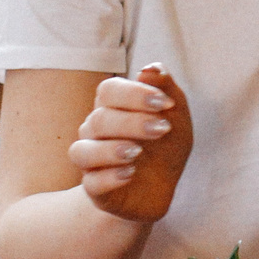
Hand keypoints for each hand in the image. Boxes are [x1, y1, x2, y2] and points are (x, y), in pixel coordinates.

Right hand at [70, 63, 193, 224]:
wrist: (160, 189)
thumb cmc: (165, 146)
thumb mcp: (176, 116)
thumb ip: (166, 88)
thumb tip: (149, 69)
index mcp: (112, 108)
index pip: (108, 90)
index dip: (134, 93)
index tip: (165, 103)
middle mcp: (95, 132)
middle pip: (99, 119)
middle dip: (132, 122)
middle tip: (162, 128)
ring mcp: (92, 162)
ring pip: (83, 151)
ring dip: (110, 149)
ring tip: (137, 152)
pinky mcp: (96, 190)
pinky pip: (90, 183)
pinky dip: (109, 177)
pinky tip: (131, 173)